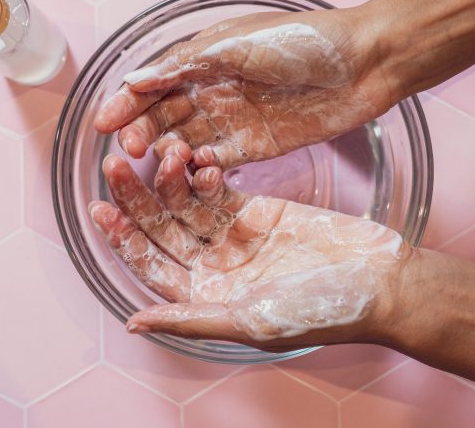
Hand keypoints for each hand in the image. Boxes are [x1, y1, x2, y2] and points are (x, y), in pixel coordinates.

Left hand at [89, 144, 409, 348]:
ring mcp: (233, 236)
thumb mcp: (246, 321)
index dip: (123, 237)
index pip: (150, 264)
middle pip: (162, 228)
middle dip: (136, 199)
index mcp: (204, 297)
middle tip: (115, 165)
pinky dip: (202, 173)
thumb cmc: (316, 309)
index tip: (100, 208)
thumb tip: (131, 323)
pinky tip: (190, 156)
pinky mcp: (255, 210)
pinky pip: (217, 188)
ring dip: (168, 179)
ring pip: (185, 204)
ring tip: (159, 151)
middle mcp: (212, 266)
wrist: (375, 281)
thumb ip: (188, 317)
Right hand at [94, 8, 397, 170]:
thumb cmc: (302, 42)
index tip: (103, 123)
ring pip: (187, 142)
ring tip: (159, 161)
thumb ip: (185, 65)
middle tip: (129, 149)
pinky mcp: (256, 146)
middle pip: (164, 117)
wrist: (363, 63)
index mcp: (204, 60)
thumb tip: (135, 79)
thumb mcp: (236, 45)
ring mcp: (234, 120)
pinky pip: (218, 162)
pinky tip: (193, 172)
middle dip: (142, 131)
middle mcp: (213, 91)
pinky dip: (202, 169)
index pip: (154, 85)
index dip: (127, 103)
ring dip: (169, 153)